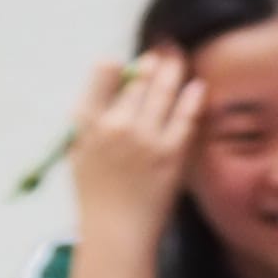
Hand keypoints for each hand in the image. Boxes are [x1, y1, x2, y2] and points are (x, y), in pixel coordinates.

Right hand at [69, 49, 201, 256]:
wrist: (116, 230)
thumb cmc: (97, 193)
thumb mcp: (80, 151)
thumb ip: (91, 120)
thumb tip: (109, 92)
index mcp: (87, 122)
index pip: (101, 77)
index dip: (116, 64)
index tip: (128, 58)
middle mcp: (115, 125)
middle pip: (138, 82)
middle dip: (153, 61)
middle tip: (165, 47)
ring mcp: (144, 139)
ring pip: (161, 93)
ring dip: (173, 70)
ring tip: (179, 57)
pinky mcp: (170, 155)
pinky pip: (184, 119)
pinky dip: (191, 99)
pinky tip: (198, 86)